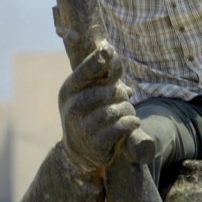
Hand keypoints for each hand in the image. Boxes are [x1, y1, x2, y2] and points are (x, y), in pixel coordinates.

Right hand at [58, 40, 139, 177]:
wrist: (78, 151)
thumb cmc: (88, 113)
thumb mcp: (88, 94)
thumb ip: (101, 77)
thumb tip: (112, 54)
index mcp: (68, 91)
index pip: (83, 72)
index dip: (96, 61)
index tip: (109, 50)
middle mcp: (71, 108)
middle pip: (106, 92)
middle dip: (120, 93)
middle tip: (125, 97)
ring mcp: (81, 127)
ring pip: (114, 110)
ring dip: (127, 109)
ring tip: (129, 111)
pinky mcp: (94, 144)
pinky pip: (119, 127)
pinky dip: (130, 122)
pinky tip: (133, 122)